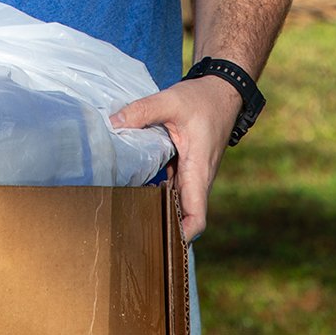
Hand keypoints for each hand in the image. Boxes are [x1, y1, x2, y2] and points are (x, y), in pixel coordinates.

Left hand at [110, 75, 240, 241]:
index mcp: (198, 169)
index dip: (183, 235)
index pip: (197, 216)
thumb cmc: (202, 99)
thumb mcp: (171, 101)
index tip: (162, 242)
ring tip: (128, 214)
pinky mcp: (187, 166)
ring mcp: (192, 173)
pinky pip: (174, 187)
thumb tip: (113, 123)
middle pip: (184, 214)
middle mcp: (197, 177)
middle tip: (132, 232)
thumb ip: (142, 111)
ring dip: (161, 209)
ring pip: (178, 201)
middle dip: (164, 226)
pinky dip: (160, 192)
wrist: (222, 92)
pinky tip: (137, 189)